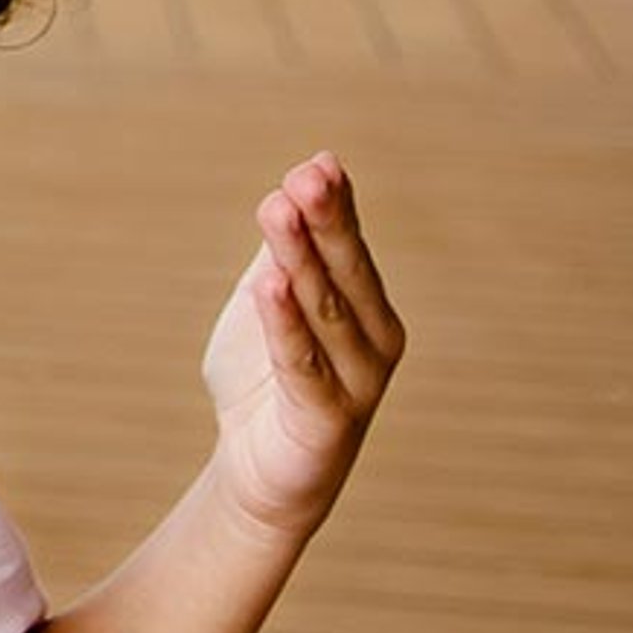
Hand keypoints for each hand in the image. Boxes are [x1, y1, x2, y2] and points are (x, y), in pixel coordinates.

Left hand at [198, 152, 402, 541]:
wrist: (257, 471)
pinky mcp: (327, 420)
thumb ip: (287, 246)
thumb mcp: (270, 298)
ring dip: (300, 259)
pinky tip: (268, 286)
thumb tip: (307, 172)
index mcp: (366, 307)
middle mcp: (374, 341)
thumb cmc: (267, 378)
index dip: (337, 206)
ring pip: (325, 311)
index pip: (351, 247)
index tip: (317, 162)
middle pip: (346, 272)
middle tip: (306, 176)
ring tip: (278, 211)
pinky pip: (302, 365)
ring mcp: (356, 382)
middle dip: (326, 222)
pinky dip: (285, 324)